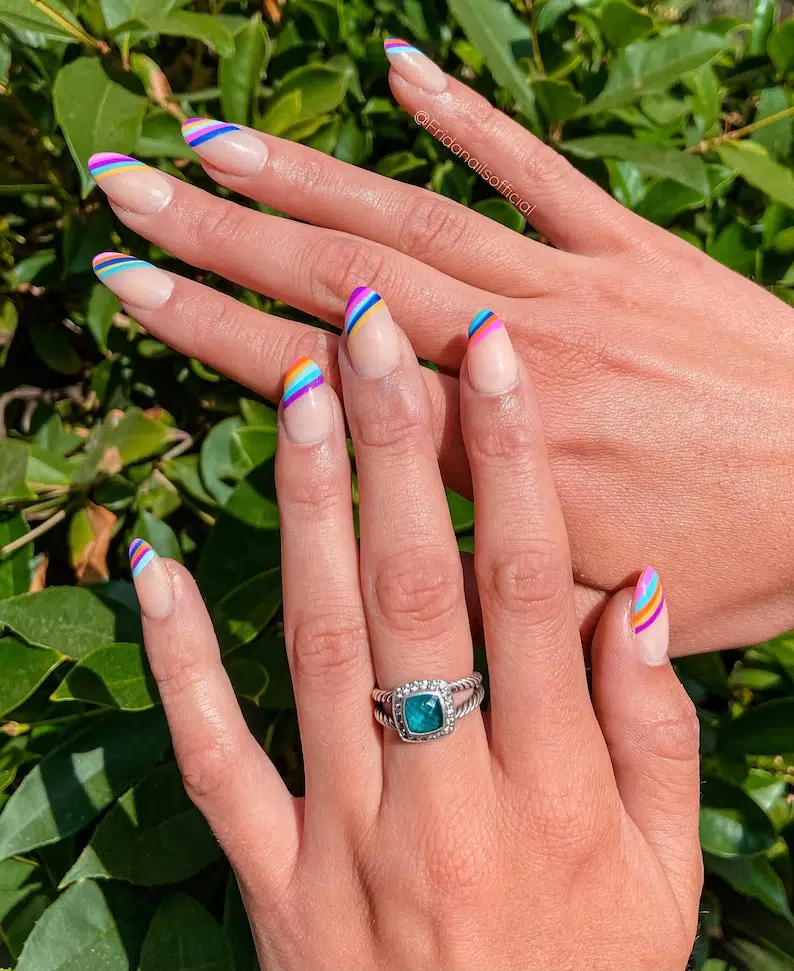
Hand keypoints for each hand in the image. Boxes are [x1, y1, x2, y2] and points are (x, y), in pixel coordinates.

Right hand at [90, 42, 793, 654]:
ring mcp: (575, 288)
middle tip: (128, 186)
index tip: (131, 282)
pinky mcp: (633, 249)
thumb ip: (487, 587)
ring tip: (214, 138)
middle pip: (345, 282)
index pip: (324, 382)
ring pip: (416, 219)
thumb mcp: (602, 615)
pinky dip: (463, 116)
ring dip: (308, 173)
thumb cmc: (744, 560)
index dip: (215, 329)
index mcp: (498, 462)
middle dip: (223, 232)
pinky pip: (534, 168)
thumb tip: (391, 571)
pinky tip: (395, 69)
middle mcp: (519, 358)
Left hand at [130, 294, 701, 970]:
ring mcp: (344, 834)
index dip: (511, 460)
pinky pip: (215, 754)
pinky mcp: (271, 874)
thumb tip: (632, 590)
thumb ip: (655, 728)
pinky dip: (180, 655)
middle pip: (415, 589)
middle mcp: (444, 793)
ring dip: (304, 511)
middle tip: (370, 330)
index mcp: (555, 787)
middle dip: (395, 447)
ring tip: (294, 392)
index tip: (494, 357)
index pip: (528, 584)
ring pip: (318, 644)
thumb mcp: (666, 870)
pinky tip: (155, 557)